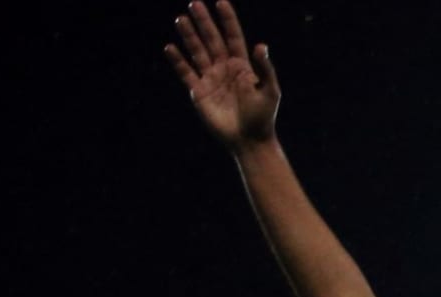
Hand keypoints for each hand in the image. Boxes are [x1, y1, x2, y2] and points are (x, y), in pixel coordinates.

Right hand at [164, 1, 279, 149]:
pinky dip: (178, 60)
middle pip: (212, 40)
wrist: (249, 140)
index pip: (233, 37)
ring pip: (197, 51)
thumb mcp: (270, 91)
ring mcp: (210, 78)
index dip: (227, 20)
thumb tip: (260, 45)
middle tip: (194, 3)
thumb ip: (265, 69)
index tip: (221, 2)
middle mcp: (224, 68)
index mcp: (242, 66)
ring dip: (189, 36)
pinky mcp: (198, 91)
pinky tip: (170, 48)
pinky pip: (186, 72)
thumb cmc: (263, 116)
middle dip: (204, 22)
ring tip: (180, 19)